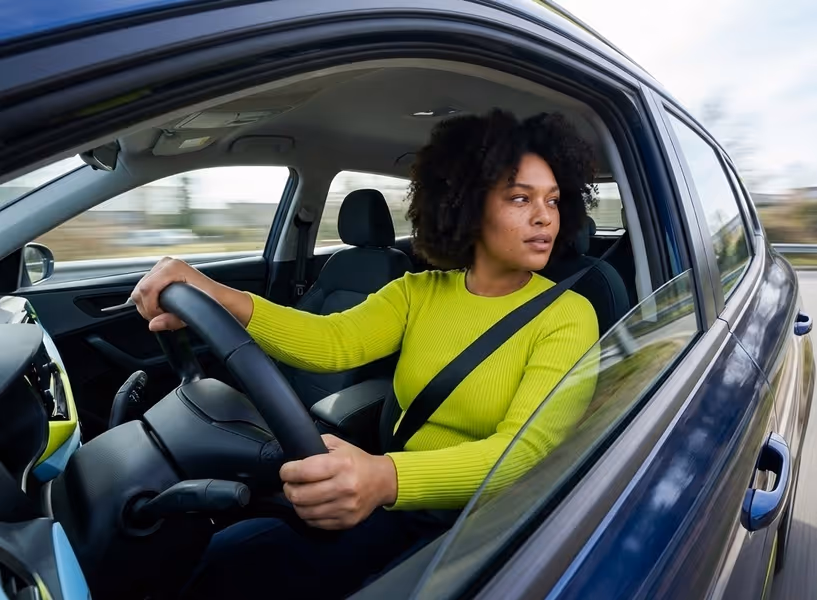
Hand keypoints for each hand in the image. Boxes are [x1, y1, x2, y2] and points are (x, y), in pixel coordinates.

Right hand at [131, 257, 252, 330]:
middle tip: (163, 317)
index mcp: (173, 267)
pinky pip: (144, 289)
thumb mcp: (193, 314)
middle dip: (148, 308)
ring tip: (165, 312)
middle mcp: (166, 263)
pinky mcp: (160, 273)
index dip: (150, 308)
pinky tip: (162, 306)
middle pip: (140, 290)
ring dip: (148, 306)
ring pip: (140, 290)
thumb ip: (172, 320)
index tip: (160, 318)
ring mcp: (162, 266)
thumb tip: (154, 324)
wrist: (219, 297)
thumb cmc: (211, 301)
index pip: (146, 289)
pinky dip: (149, 301)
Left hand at [280, 434, 397, 529]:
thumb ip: (316, 445)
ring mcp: (345, 507)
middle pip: (300, 495)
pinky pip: (315, 523)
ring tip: (300, 495)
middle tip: (290, 484)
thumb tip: (294, 455)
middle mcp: (344, 487)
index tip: (286, 470)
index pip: (303, 471)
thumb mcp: (339, 445)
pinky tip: (311, 505)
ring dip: (297, 503)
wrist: (382, 481)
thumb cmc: (357, 462)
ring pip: (304, 512)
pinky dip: (308, 515)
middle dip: (289, 488)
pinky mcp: (346, 521)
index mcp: (341, 464)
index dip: (287, 471)